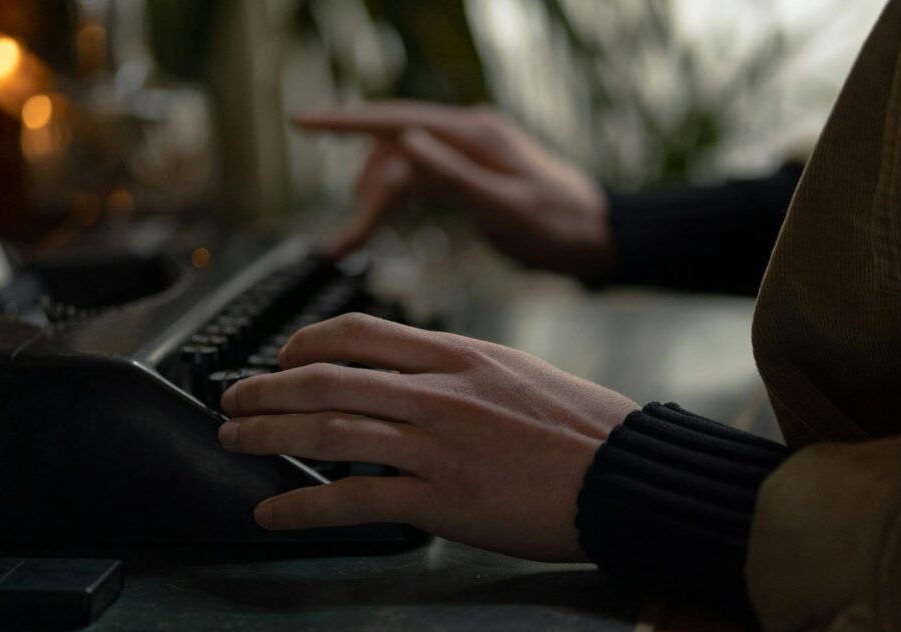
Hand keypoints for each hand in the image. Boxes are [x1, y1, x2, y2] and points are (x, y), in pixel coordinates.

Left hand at [218, 313, 638, 561]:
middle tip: (233, 399)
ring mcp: (436, 445)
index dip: (306, 343)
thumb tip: (409, 372)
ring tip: (234, 440)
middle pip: (327, 380)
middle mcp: (437, 392)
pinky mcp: (441, 499)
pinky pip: (354, 501)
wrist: (624, 472)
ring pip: (328, 432)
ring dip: (268, 436)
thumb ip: (456, 368)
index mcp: (456, 355)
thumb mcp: (514, 371)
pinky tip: (271, 514)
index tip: (282, 358)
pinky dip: (302, 508)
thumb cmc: (579, 424)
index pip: (359, 333)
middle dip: (267, 389)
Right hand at [294, 101, 614, 279]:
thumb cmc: (559, 226)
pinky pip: (420, 177)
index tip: (302, 121)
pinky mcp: (471, 169)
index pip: (396, 120)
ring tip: (354, 240)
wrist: (598, 236)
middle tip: (344, 242)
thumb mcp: (506, 207)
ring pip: (403, 165)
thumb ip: (454, 176)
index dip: (345, 122)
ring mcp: (468, 150)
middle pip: (394, 150)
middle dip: (363, 192)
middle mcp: (467, 133)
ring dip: (377, 200)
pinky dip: (397, 199)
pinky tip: (380, 218)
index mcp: (473, 134)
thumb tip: (407, 141)